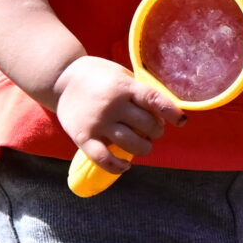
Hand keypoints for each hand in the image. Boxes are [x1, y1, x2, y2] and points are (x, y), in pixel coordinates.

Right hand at [53, 56, 183, 172]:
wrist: (61, 78)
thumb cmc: (98, 76)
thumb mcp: (121, 75)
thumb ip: (139, 92)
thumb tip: (163, 113)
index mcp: (124, 87)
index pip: (155, 100)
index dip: (172, 113)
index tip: (182, 122)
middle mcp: (112, 105)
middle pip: (147, 126)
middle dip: (156, 131)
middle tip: (152, 130)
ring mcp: (98, 122)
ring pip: (131, 144)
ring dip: (143, 148)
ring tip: (142, 145)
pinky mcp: (83, 137)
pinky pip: (104, 158)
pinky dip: (117, 166)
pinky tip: (125, 166)